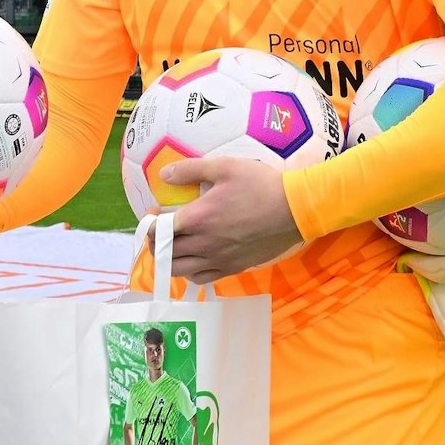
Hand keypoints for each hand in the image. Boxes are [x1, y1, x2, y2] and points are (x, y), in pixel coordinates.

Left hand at [155, 156, 300, 283]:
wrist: (295, 209)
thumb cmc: (260, 184)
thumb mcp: (225, 166)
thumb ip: (191, 169)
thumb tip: (164, 175)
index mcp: (198, 217)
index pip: (159, 229)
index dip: (149, 222)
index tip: (153, 213)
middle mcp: (204, 242)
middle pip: (165, 252)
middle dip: (155, 241)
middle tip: (159, 231)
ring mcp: (218, 258)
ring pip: (179, 270)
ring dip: (169, 259)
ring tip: (174, 247)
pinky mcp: (233, 268)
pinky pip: (201, 278)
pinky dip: (190, 272)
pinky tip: (194, 260)